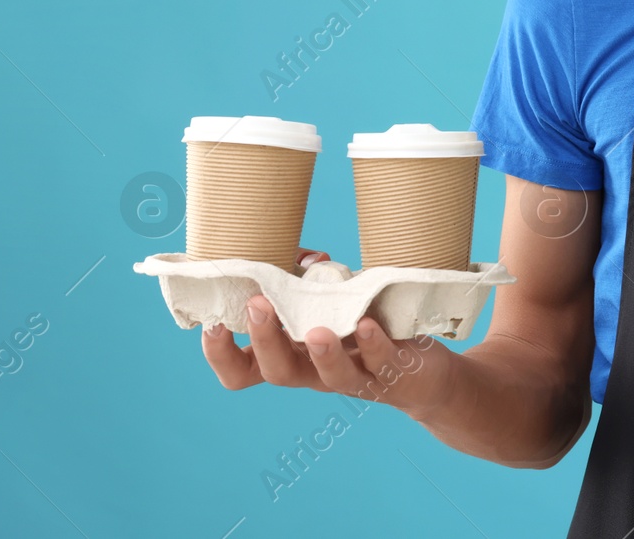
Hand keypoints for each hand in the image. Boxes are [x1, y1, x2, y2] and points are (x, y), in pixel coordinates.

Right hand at [200, 246, 455, 418]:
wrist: (420, 372)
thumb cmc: (363, 328)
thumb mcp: (330, 302)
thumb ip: (308, 280)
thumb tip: (304, 255)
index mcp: (290, 356)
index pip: (241, 371)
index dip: (220, 355)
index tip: (212, 322)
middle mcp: (314, 373)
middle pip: (277, 372)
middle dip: (264, 339)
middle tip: (258, 304)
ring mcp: (353, 377)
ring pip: (329, 377)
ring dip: (322, 353)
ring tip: (317, 331)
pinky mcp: (390, 374)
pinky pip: (379, 363)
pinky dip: (372, 344)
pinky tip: (368, 323)